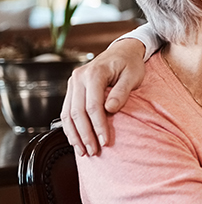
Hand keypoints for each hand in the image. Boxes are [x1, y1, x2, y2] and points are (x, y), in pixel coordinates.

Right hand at [60, 39, 145, 155]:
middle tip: (94, 151)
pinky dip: (70, 128)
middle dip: (85, 134)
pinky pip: (67, 111)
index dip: (98, 125)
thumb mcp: (133, 75)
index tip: (105, 141)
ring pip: (68, 114)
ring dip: (75, 135)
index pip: (93, 105)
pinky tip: (76, 140)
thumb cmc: (130, 63)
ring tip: (84, 151)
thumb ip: (122, 92)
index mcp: (94, 73)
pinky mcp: (73, 89)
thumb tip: (110, 110)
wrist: (122, 51)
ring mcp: (73, 83)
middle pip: (77, 112)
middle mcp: (79, 77)